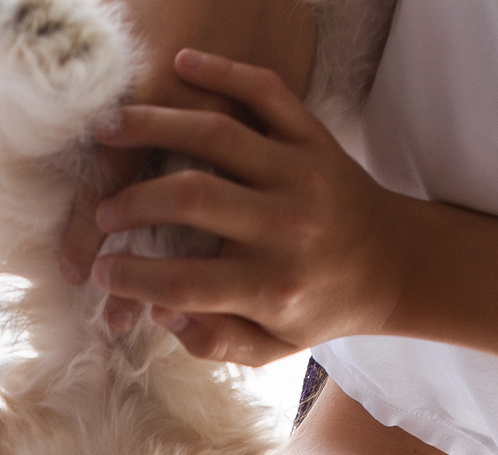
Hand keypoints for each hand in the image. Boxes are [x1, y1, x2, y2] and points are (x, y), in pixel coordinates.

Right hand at [87, 48, 416, 363]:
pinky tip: (180, 65)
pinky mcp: (314, 137)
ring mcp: (302, 174)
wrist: (396, 265)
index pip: (182, 282)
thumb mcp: (272, 347)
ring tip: (107, 130)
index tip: (101, 272)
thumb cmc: (320, 307)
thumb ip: (213, 341)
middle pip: (189, 198)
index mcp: (275, 287)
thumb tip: (159, 314)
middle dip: (130, 202)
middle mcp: (289, 227)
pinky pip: (265, 91)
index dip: (130, 279)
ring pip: (215, 135)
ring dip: (152, 126)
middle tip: (102, 214)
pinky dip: (222, 71)